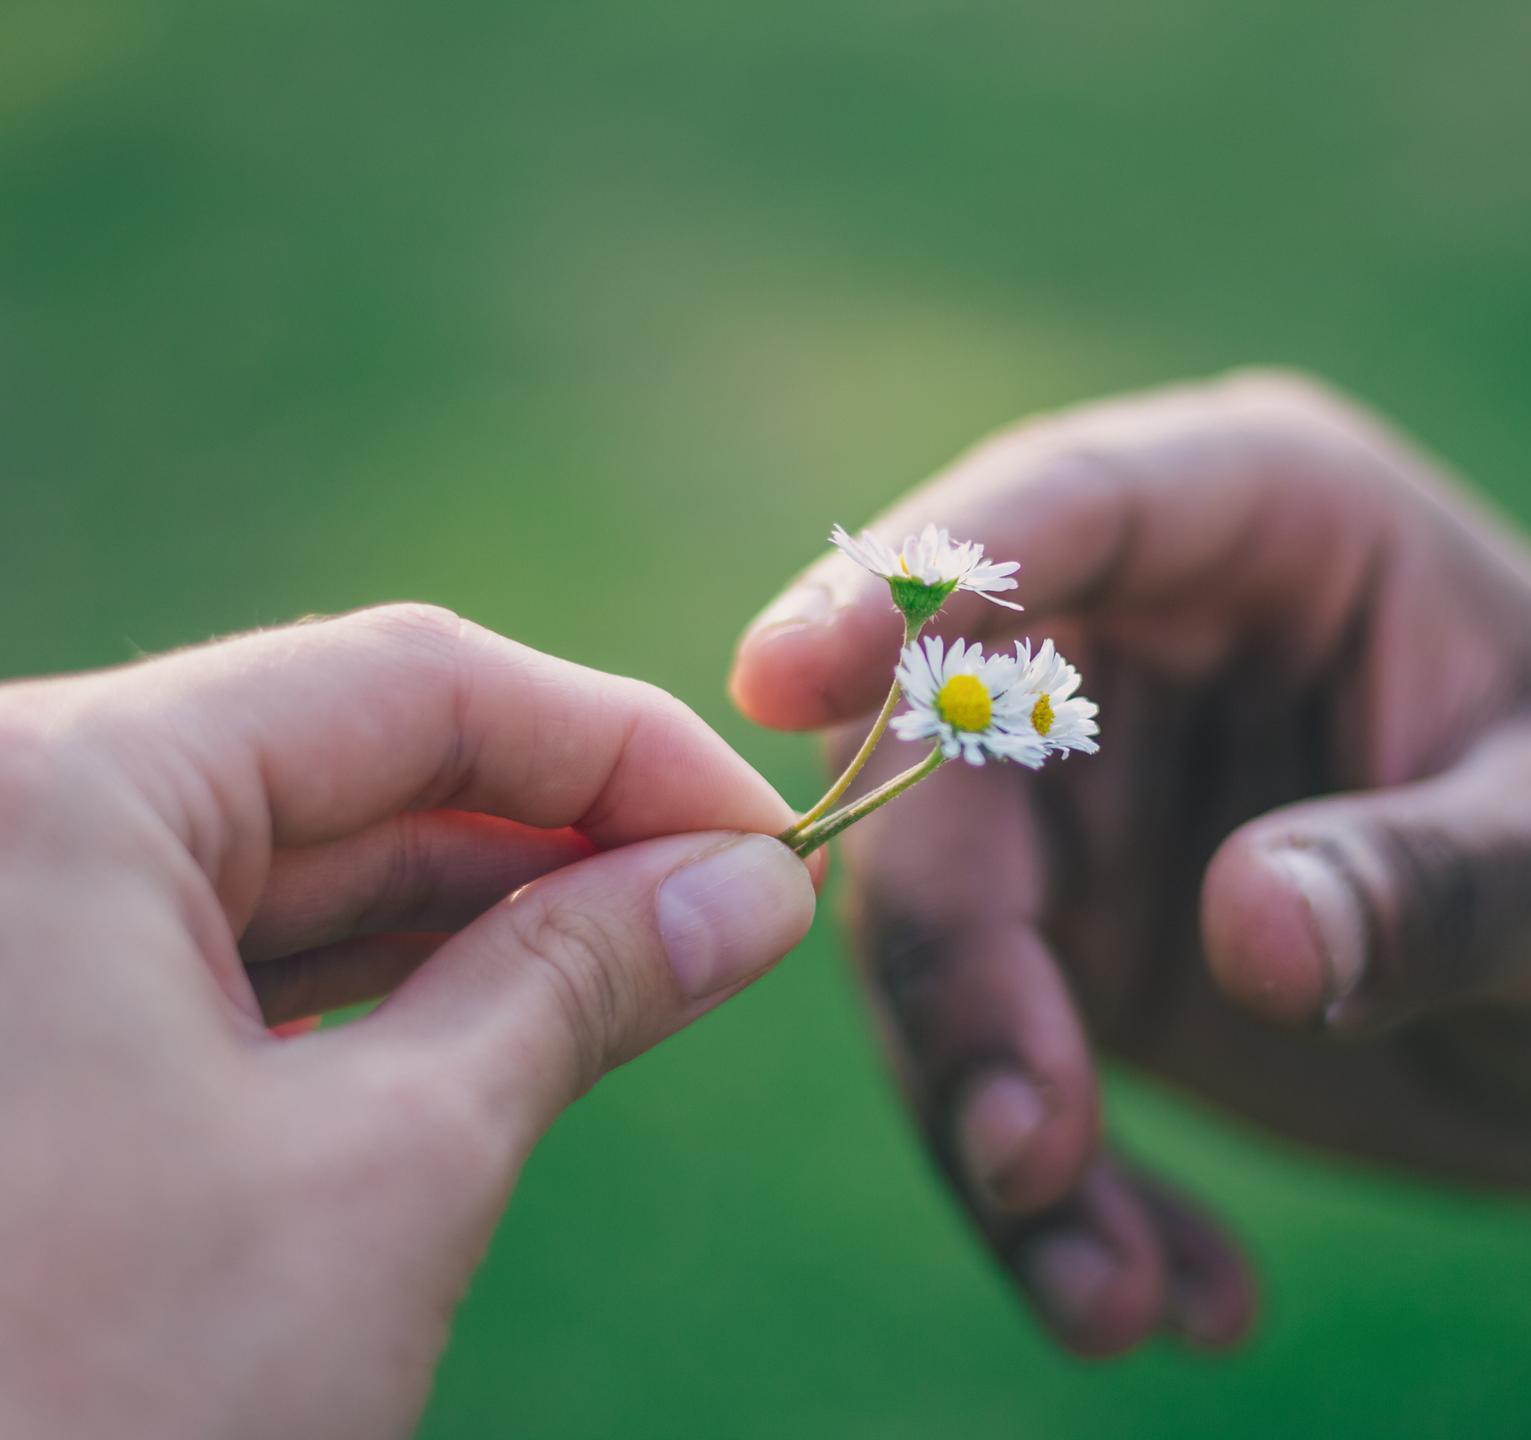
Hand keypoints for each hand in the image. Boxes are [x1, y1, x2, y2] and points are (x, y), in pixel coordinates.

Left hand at [0, 604, 816, 1437]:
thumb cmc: (107, 1406)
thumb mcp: (393, 1166)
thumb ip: (580, 981)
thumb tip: (750, 887)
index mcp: (52, 786)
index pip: (407, 684)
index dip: (619, 747)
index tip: (758, 831)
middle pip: (346, 764)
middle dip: (561, 838)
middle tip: (731, 909)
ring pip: (287, 863)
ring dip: (481, 914)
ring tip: (655, 961)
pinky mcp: (8, 1034)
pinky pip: (218, 954)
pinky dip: (374, 983)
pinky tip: (505, 1010)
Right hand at [731, 373, 1530, 1356]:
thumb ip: (1439, 885)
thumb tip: (1246, 933)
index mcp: (1265, 526)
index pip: (1054, 515)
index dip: (902, 589)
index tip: (782, 685)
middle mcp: (1140, 648)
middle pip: (945, 771)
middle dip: (960, 971)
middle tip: (1032, 1156)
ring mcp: (1095, 802)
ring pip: (941, 941)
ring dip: (992, 1121)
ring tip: (1114, 1303)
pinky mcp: (1083, 945)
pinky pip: (999, 1062)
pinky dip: (1060, 1198)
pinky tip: (1187, 1299)